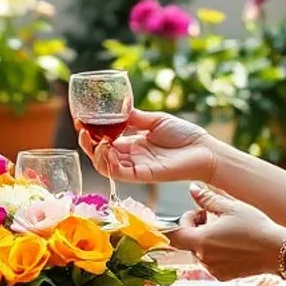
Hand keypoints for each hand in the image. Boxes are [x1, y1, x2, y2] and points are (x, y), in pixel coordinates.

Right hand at [77, 108, 218, 184]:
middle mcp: (132, 157)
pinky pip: (119, 174)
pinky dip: (109, 163)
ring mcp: (136, 167)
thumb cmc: (185, 135)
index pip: (106, 141)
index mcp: (134, 143)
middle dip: (87, 144)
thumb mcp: (156, 120)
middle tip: (81, 131)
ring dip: (95, 153)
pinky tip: (106, 150)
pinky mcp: (142, 176)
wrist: (204, 150)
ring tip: (91, 139)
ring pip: (106, 166)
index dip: (92, 134)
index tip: (82, 122)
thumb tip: (118, 109)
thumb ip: (136, 118)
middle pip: (101, 155)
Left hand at [169, 183, 283, 280]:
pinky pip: (211, 262)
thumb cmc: (255, 227)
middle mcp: (203, 258)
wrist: (277, 251)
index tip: (196, 213)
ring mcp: (213, 269)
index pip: (174, 234)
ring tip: (227, 229)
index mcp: (201, 241)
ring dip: (206, 239)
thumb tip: (192, 190)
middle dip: (196, 227)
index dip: (181, 221)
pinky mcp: (223, 276)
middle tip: (215, 217)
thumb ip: (207, 199)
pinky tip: (233, 243)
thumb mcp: (230, 207)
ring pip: (199, 251)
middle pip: (187, 241)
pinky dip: (216, 252)